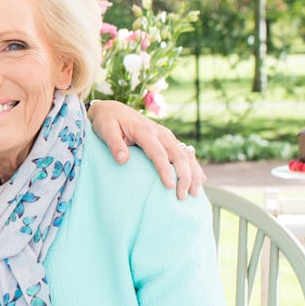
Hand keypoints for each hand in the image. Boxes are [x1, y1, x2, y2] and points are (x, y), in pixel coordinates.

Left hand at [87, 99, 204, 199]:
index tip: (169, 186)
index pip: (158, 153)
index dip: (165, 170)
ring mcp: (165, 135)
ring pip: (186, 154)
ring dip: (193, 173)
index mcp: (144, 130)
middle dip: (184, 176)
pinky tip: (200, 179)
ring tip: (193, 193)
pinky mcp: (167, 139)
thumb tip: (123, 160)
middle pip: (179, 155)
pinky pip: (185, 152)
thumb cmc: (107, 121)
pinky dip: (194, 165)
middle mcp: (159, 132)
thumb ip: (114, 144)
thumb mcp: (105, 130)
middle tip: (182, 197)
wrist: (112, 109)